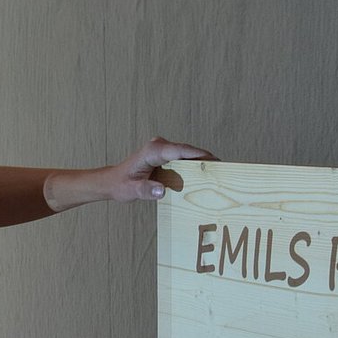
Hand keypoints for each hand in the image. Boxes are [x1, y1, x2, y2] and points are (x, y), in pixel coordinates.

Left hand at [44, 137, 215, 211]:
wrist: (112, 181)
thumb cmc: (120, 185)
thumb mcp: (131, 191)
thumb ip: (145, 190)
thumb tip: (161, 190)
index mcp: (151, 152)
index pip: (178, 150)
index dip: (197, 153)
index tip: (214, 158)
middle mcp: (158, 146)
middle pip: (186, 150)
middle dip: (205, 157)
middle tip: (225, 168)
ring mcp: (162, 149)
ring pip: (186, 153)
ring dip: (201, 161)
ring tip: (220, 171)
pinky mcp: (165, 155)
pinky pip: (183, 158)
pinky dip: (194, 164)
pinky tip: (206, 174)